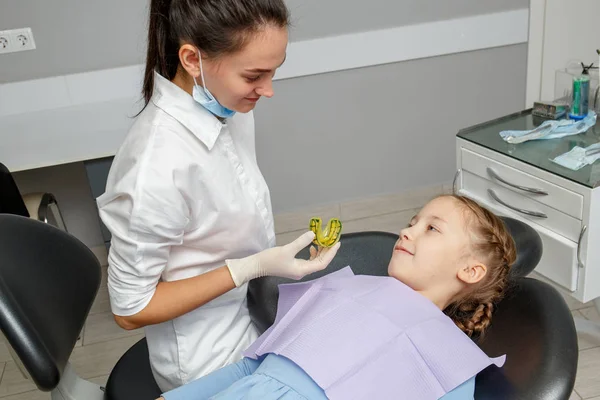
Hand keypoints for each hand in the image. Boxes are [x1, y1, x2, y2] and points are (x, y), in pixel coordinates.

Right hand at [226, 231, 340, 286]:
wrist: (256, 266)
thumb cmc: (270, 259)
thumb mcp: (287, 249)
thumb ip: (301, 242)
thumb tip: (313, 234)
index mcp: (302, 270)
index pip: (322, 263)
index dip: (331, 253)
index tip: (337, 243)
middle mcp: (302, 271)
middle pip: (320, 262)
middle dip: (327, 251)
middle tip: (333, 239)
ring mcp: (298, 270)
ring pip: (315, 261)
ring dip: (321, 251)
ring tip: (323, 241)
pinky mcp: (294, 266)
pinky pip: (308, 260)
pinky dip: (313, 253)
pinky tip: (312, 246)